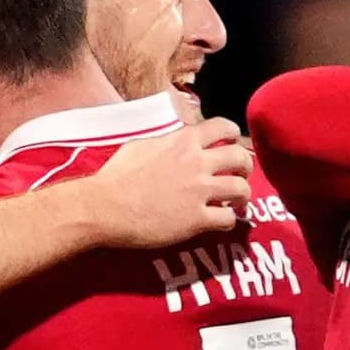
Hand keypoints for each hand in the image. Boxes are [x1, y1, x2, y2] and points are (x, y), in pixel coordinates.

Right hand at [84, 117, 252, 249]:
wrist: (104, 207)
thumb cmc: (115, 176)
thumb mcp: (140, 145)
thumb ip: (165, 142)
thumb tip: (174, 142)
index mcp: (183, 141)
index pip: (223, 127)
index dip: (233, 136)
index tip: (232, 144)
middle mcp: (197, 162)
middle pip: (240, 158)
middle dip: (245, 167)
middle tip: (240, 176)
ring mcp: (199, 191)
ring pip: (242, 189)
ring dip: (243, 196)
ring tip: (236, 203)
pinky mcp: (197, 219)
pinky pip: (228, 220)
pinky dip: (229, 221)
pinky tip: (221, 222)